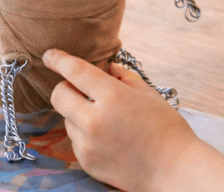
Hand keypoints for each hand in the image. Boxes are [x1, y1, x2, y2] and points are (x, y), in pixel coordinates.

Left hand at [46, 49, 204, 191]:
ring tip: (107, 120)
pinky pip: (75, 140)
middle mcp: (94, 120)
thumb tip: (109, 69)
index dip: (59, 60)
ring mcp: (87, 143)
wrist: (172, 169)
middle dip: (66, 87)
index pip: (76, 71)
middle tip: (82, 89)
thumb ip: (125, 78)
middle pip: (59, 96)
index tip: (50, 55)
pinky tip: (108, 138)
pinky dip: (85, 134)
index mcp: (113, 97)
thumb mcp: (150, 95)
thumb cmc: (167, 129)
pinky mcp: (85, 161)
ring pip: (66, 119)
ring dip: (78, 113)